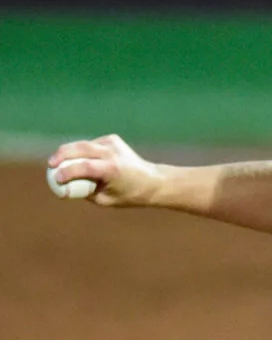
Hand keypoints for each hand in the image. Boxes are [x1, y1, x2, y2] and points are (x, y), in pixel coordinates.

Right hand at [48, 134, 164, 206]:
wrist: (152, 181)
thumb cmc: (128, 195)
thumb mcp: (106, 200)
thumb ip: (85, 193)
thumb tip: (64, 187)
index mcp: (112, 169)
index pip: (84, 166)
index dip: (68, 172)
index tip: (56, 178)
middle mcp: (112, 153)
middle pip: (80, 148)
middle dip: (61, 155)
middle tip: (50, 164)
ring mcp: (112, 143)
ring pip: (83, 144)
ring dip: (68, 151)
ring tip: (56, 162)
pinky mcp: (112, 139)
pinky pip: (90, 144)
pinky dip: (82, 151)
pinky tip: (80, 160)